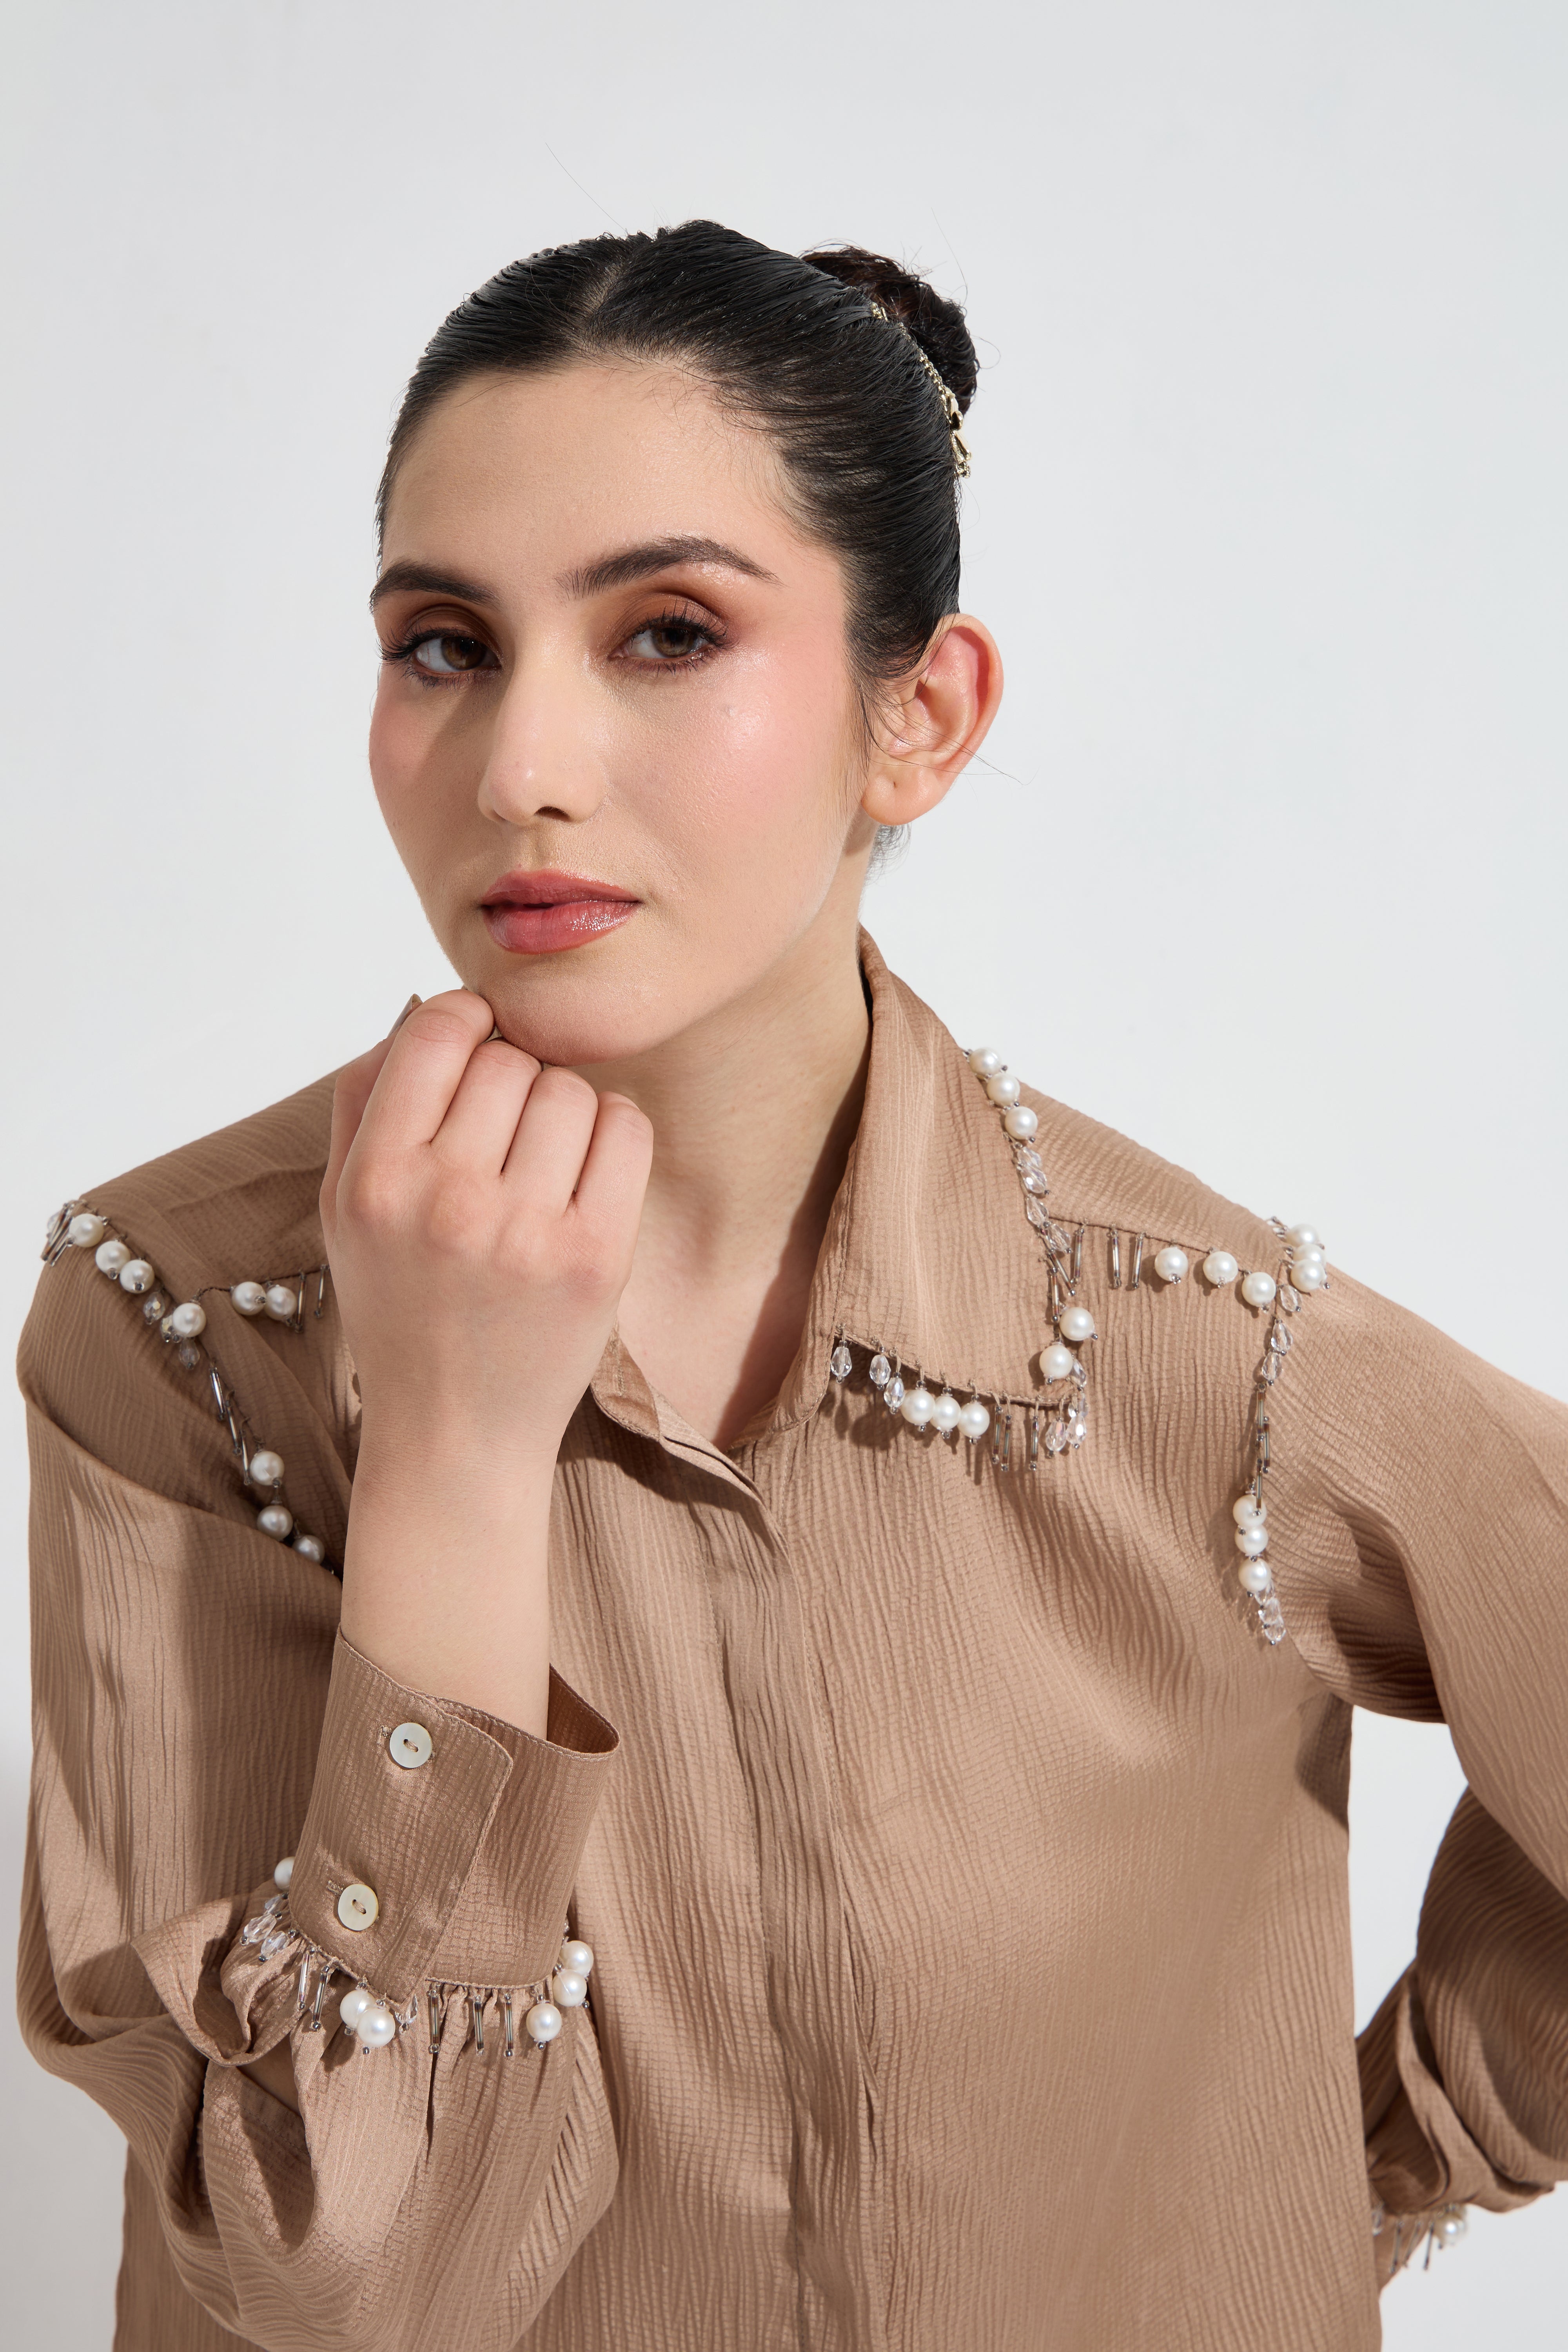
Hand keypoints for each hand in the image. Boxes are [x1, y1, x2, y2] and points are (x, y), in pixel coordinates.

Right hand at [319, 991, 651, 1730]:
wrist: (455, 1434)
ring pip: (571, 1090)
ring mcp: (525, 1232)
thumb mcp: (342, 1210)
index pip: (435, 1034)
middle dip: (516, 1079)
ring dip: (566, 1110)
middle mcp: (446, 1201)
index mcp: (376, 1181)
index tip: (479, 1043)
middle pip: (510, 1060)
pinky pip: (627, 1130)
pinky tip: (588, 1171)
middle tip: (509, 1130)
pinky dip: (614, 1133)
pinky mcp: (596, 1258)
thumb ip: (363, 1103)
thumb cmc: (401, 1310)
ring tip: (544, 1162)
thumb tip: (420, 1009)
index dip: (467, 1022)